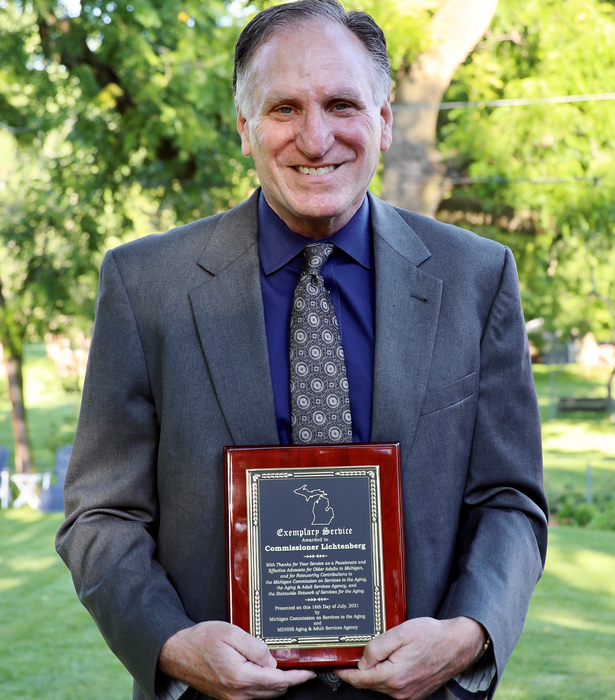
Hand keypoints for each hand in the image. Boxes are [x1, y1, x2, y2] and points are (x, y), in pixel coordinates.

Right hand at [158, 620, 314, 699]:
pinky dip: (264, 684)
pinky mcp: (229, 697)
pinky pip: (254, 694)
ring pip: (265, 694)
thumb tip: (272, 659)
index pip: (278, 681)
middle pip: (275, 690)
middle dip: (289, 678)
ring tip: (284, 664)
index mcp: (241, 677)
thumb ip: (255, 647)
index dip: (297, 676)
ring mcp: (233, 698)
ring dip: (277, 681)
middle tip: (299, 663)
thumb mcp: (231, 633)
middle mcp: (238, 693)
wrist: (178, 653)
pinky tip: (264, 669)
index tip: (310, 671)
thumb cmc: (202, 640)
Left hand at [335, 616, 485, 699]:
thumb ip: (377, 647)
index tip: (336, 667)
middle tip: (351, 656)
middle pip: (369, 683)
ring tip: (373, 655)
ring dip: (373, 673)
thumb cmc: (430, 636)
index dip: (345, 673)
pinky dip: (385, 676)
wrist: (456, 644)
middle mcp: (400, 691)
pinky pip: (393, 687)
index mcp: (394, 676)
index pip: (360, 679)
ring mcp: (408, 695)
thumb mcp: (399, 633)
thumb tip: (362, 660)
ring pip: (381, 685)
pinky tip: (389, 662)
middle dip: (359, 671)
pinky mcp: (415, 693)